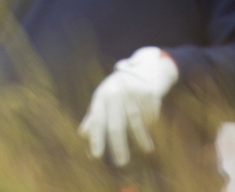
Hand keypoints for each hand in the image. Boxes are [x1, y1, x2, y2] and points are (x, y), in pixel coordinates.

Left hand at [79, 46, 177, 166]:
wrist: (141, 71)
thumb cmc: (116, 90)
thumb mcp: (102, 99)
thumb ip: (93, 117)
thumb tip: (83, 136)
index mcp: (101, 95)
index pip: (97, 120)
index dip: (96, 138)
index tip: (95, 156)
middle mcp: (116, 94)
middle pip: (116, 124)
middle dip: (118, 145)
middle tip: (120, 163)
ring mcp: (133, 93)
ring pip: (137, 122)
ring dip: (141, 139)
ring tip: (146, 151)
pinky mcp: (149, 94)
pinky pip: (150, 116)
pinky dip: (151, 124)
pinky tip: (152, 127)